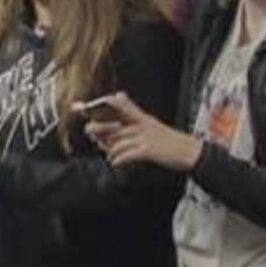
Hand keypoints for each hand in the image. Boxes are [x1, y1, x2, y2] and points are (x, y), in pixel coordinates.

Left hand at [84, 92, 201, 170]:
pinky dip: (118, 160)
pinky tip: (117, 162)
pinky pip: (126, 154)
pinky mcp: (148, 150)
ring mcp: (144, 136)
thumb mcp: (149, 124)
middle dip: (98, 132)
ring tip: (112, 155)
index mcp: (140, 116)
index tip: (77, 107)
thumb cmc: (167, 141)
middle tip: (94, 137)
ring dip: (109, 150)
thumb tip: (112, 116)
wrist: (189, 151)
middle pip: (110, 124)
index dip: (96, 105)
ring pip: (116, 142)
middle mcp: (141, 123)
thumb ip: (130, 120)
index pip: (115, 104)